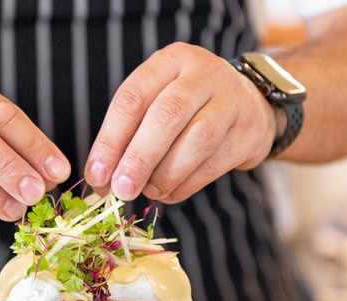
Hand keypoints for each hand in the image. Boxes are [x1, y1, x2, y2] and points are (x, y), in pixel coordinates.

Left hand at [85, 42, 276, 202]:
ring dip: (166, 174)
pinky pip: (214, 163)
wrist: (249, 106)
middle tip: (121, 190)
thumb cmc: (188, 108)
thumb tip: (101, 180)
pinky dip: (186, 185)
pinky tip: (170, 193)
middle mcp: (203, 73)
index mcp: (170, 61)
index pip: (132, 99)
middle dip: (139, 159)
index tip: (97, 175)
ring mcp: (231, 100)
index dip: (110, 141)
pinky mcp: (248, 131)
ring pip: (197, 140)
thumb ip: (127, 136)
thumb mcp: (155, 104)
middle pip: (166, 116)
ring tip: (149, 192)